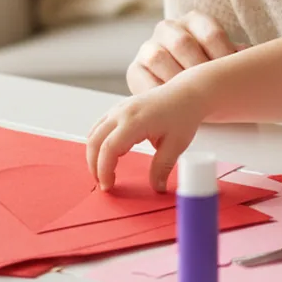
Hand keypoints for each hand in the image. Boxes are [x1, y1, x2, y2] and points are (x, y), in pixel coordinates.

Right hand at [84, 80, 206, 191]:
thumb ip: (162, 167)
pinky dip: (98, 142)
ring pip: (94, 133)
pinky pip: (100, 126)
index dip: (104, 170)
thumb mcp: (176, 145)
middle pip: (95, 141)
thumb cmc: (182, 115)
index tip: (108, 186)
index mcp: (134, 121)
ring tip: (104, 172)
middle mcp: (122, 113)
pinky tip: (108, 154)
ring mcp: (119, 109)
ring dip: (94, 154)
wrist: (187, 94)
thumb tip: (156, 187)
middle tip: (104, 183)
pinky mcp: (120, 108)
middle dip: (94, 165)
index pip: (109, 149)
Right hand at [127, 12, 244, 94]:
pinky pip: (141, 78)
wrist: (179, 85)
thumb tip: (249, 58)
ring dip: (175, 80)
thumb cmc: (210, 73)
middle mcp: (169, 28)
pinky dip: (156, 92)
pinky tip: (169, 105)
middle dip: (198, 70)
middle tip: (210, 91)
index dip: (223, 57)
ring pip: (159, 57)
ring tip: (190, 100)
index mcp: (195, 21)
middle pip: (183, 43)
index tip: (232, 78)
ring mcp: (149, 47)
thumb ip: (235, 59)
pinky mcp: (135, 69)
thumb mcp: (224, 61)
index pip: (211, 33)